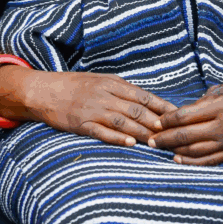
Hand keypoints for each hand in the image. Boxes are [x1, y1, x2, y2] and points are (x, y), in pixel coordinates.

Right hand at [27, 71, 175, 146]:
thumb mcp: (99, 80)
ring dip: (142, 133)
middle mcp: (104, 95)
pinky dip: (117, 137)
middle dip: (157, 123)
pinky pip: (101, 131)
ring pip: (123, 121)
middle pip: (136, 110)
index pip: (143, 95)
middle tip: (175, 135)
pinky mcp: (80, 123)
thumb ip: (122, 90)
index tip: (179, 117)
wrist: (43, 90)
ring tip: (159, 143)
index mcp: (111, 83)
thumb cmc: (74, 86)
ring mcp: (92, 109)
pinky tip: (130, 143)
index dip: (162, 107)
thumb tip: (147, 101)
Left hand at [150, 77, 222, 164]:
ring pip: (196, 151)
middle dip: (165, 138)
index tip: (154, 122)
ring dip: (175, 151)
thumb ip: (200, 103)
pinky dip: (193, 162)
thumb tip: (178, 114)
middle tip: (149, 140)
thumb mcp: (221, 90)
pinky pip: (211, 161)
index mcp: (218, 107)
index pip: (185, 116)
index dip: (167, 120)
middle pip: (186, 135)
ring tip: (160, 149)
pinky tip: (178, 160)